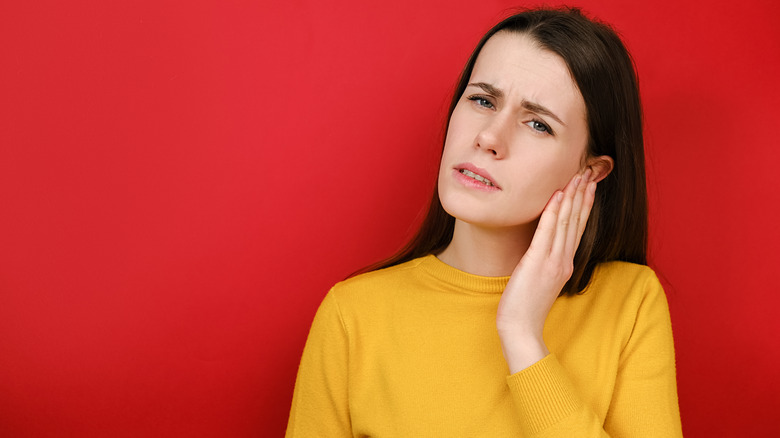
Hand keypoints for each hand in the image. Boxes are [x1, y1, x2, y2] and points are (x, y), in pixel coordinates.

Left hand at [496, 169, 596, 372]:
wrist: (520, 329)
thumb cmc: (524, 309)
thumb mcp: (539, 282)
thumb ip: (544, 265)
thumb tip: (540, 251)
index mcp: (565, 264)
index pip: (577, 229)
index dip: (583, 206)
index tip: (588, 186)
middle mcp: (563, 260)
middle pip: (576, 221)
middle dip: (582, 194)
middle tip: (588, 172)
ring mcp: (553, 261)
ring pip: (566, 222)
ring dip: (572, 197)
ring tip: (577, 175)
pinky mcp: (538, 262)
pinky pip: (548, 232)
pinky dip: (553, 212)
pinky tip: (558, 195)